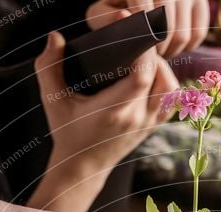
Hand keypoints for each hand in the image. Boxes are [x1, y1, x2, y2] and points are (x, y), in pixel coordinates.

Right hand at [35, 31, 177, 175]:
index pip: (141, 77)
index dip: (143, 51)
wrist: (82, 168)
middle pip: (160, 77)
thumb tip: (55, 36)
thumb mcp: (53, 100)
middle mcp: (135, 118)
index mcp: (113, 110)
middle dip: (151, 54)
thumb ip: (49, 67)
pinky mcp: (152, 127)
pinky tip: (151, 77)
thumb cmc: (67, 133)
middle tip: (135, 43)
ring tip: (144, 60)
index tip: (131, 33)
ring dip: (162, 69)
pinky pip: (171, 101)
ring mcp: (147, 124)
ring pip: (171, 89)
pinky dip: (166, 84)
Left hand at [86, 0, 209, 55]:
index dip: (143, 36)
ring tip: (158, 54)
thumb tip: (124, 16)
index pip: (146, 11)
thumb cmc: (114, 10)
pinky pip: (198, 34)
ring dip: (170, 51)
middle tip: (149, 58)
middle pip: (167, 29)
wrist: (135, 3)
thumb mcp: (101, 12)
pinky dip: (186, 47)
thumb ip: (105, 16)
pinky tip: (172, 47)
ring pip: (183, 35)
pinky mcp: (201, 3)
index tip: (138, 50)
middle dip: (157, 49)